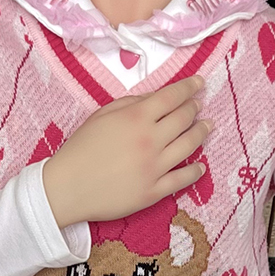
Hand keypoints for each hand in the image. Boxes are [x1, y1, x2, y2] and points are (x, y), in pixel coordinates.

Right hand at [41, 75, 208, 225]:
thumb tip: (156, 98)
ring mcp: (155, 167)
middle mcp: (150, 140)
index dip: (189, 87)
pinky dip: (195, 171)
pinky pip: (182, 180)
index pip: (172, 97)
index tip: (199, 84)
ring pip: (189, 146)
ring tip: (207, 126)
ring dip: (201, 133)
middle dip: (195, 109)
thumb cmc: (80, 149)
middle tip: (199, 105)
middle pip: (184, 119)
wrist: (67, 188)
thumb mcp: (101, 116)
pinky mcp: (154, 191)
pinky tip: (201, 166)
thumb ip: (130, 103)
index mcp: (136, 118)